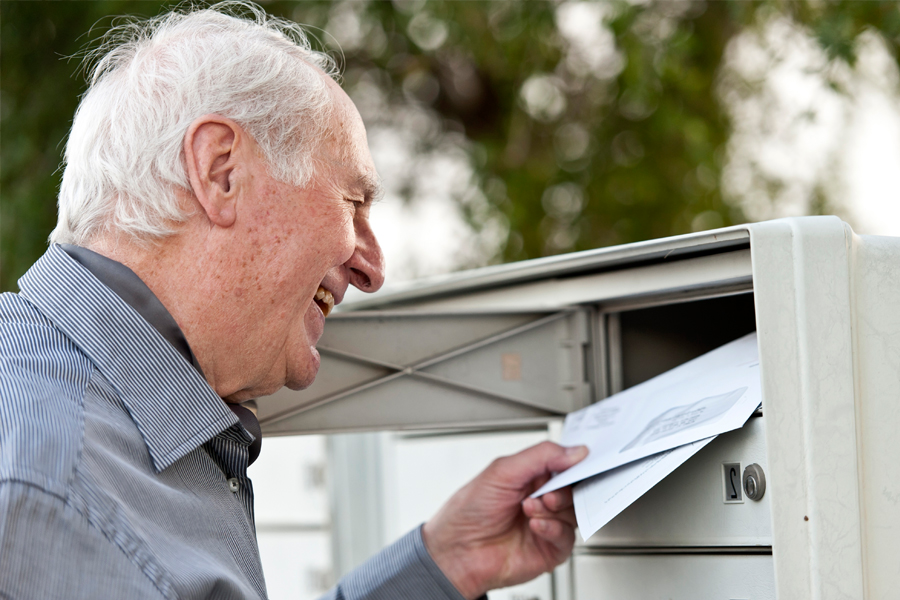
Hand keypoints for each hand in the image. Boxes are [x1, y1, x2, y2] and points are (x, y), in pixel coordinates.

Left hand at [422, 441, 588, 598]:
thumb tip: (575, 451)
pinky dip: (553, 529)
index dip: (575, 462)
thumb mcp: (503, 471)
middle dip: (564, 489)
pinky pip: (567, 537)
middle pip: (574, 488)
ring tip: (530, 509)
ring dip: (555, 508)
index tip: (582, 460)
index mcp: (532, 476)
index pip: (564, 464)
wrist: (457, 550)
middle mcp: (541, 499)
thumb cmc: (469, 511)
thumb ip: (541, 456)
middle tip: (547, 492)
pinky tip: (535, 526)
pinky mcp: (550, 549)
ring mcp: (547, 523)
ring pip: (574, 512)